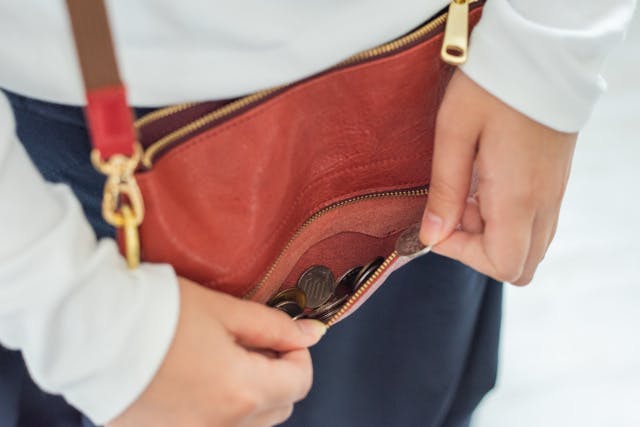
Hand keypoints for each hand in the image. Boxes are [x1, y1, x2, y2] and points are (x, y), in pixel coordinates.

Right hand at [108, 277, 325, 426]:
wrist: (91, 332)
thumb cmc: (158, 314)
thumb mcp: (225, 310)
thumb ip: (274, 327)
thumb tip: (313, 335)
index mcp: (242, 392)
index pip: (301, 383)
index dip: (298, 356)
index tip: (282, 337)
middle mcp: (222, 426)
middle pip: (279, 408)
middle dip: (277, 376)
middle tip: (251, 345)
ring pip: (248, 424)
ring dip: (249, 395)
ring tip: (220, 360)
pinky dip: (216, 409)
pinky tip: (194, 379)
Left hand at [420, 70, 577, 284]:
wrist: (541, 54)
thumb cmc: (492, 87)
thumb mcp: (454, 134)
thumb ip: (444, 191)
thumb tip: (430, 236)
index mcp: (518, 197)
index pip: (501, 264)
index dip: (462, 254)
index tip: (438, 224)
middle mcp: (543, 204)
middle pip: (519, 266)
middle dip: (479, 251)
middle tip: (455, 211)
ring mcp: (554, 194)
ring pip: (529, 246)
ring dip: (493, 235)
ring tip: (471, 192)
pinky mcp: (555, 182)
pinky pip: (535, 222)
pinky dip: (508, 219)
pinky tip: (488, 181)